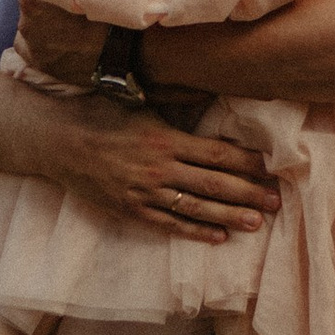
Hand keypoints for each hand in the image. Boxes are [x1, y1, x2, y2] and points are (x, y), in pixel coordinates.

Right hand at [37, 97, 279, 240]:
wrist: (57, 141)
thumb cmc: (99, 114)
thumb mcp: (139, 102)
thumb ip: (174, 107)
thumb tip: (209, 97)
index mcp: (165, 138)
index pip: (217, 154)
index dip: (248, 163)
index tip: (272, 168)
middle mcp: (159, 168)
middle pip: (214, 184)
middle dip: (249, 193)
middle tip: (277, 202)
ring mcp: (144, 193)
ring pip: (197, 208)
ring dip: (230, 216)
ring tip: (257, 222)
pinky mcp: (131, 210)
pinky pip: (169, 224)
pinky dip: (196, 231)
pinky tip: (219, 237)